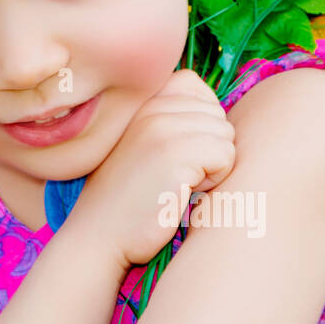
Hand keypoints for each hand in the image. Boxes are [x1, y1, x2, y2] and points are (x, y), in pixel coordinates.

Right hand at [69, 69, 235, 268]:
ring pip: (225, 135)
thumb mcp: (140, 144)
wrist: (98, 235)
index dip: (199, 123)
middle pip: (217, 114)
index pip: (197, 89)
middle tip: (174, 173)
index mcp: (140, 101)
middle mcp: (150, 106)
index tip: (173, 152)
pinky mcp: (175, 154)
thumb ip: (169, 120)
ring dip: (211, 166)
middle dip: (207, 147)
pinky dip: (213, 181)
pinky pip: (225, 156)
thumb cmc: (127, 199)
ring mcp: (161, 127)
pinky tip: (182, 193)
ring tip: (177, 183)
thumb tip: (220, 116)